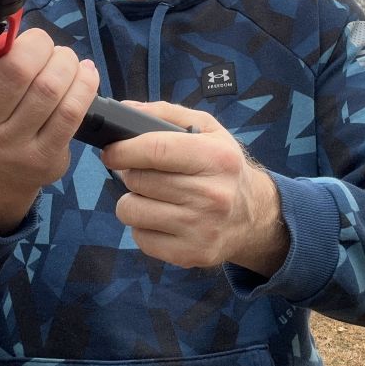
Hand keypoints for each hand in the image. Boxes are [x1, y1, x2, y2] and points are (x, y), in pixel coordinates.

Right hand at [0, 7, 99, 234]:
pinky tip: (83, 74)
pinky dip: (84, 83)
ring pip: (49, 88)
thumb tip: (2, 21)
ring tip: (64, 59)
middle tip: (41, 44)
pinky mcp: (42, 159)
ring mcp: (8, 149)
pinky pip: (72, 111)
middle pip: (15, 71)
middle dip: (38, 45)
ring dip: (65, 62)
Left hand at [100, 101, 288, 276]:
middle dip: (131, 174)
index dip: (123, 149)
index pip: (155, 150)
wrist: (253, 216)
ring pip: (131, 211)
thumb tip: (125, 111)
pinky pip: (139, 238)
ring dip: (133, 201)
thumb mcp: (207, 130)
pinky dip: (143, 227)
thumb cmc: (221, 167)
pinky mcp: (190, 254)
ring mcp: (201, 228)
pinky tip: (161, 218)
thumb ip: (166, 114)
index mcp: (216, 158)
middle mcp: (212, 195)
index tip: (111, 151)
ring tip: (152, 196)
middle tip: (144, 173)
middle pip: (138, 181)